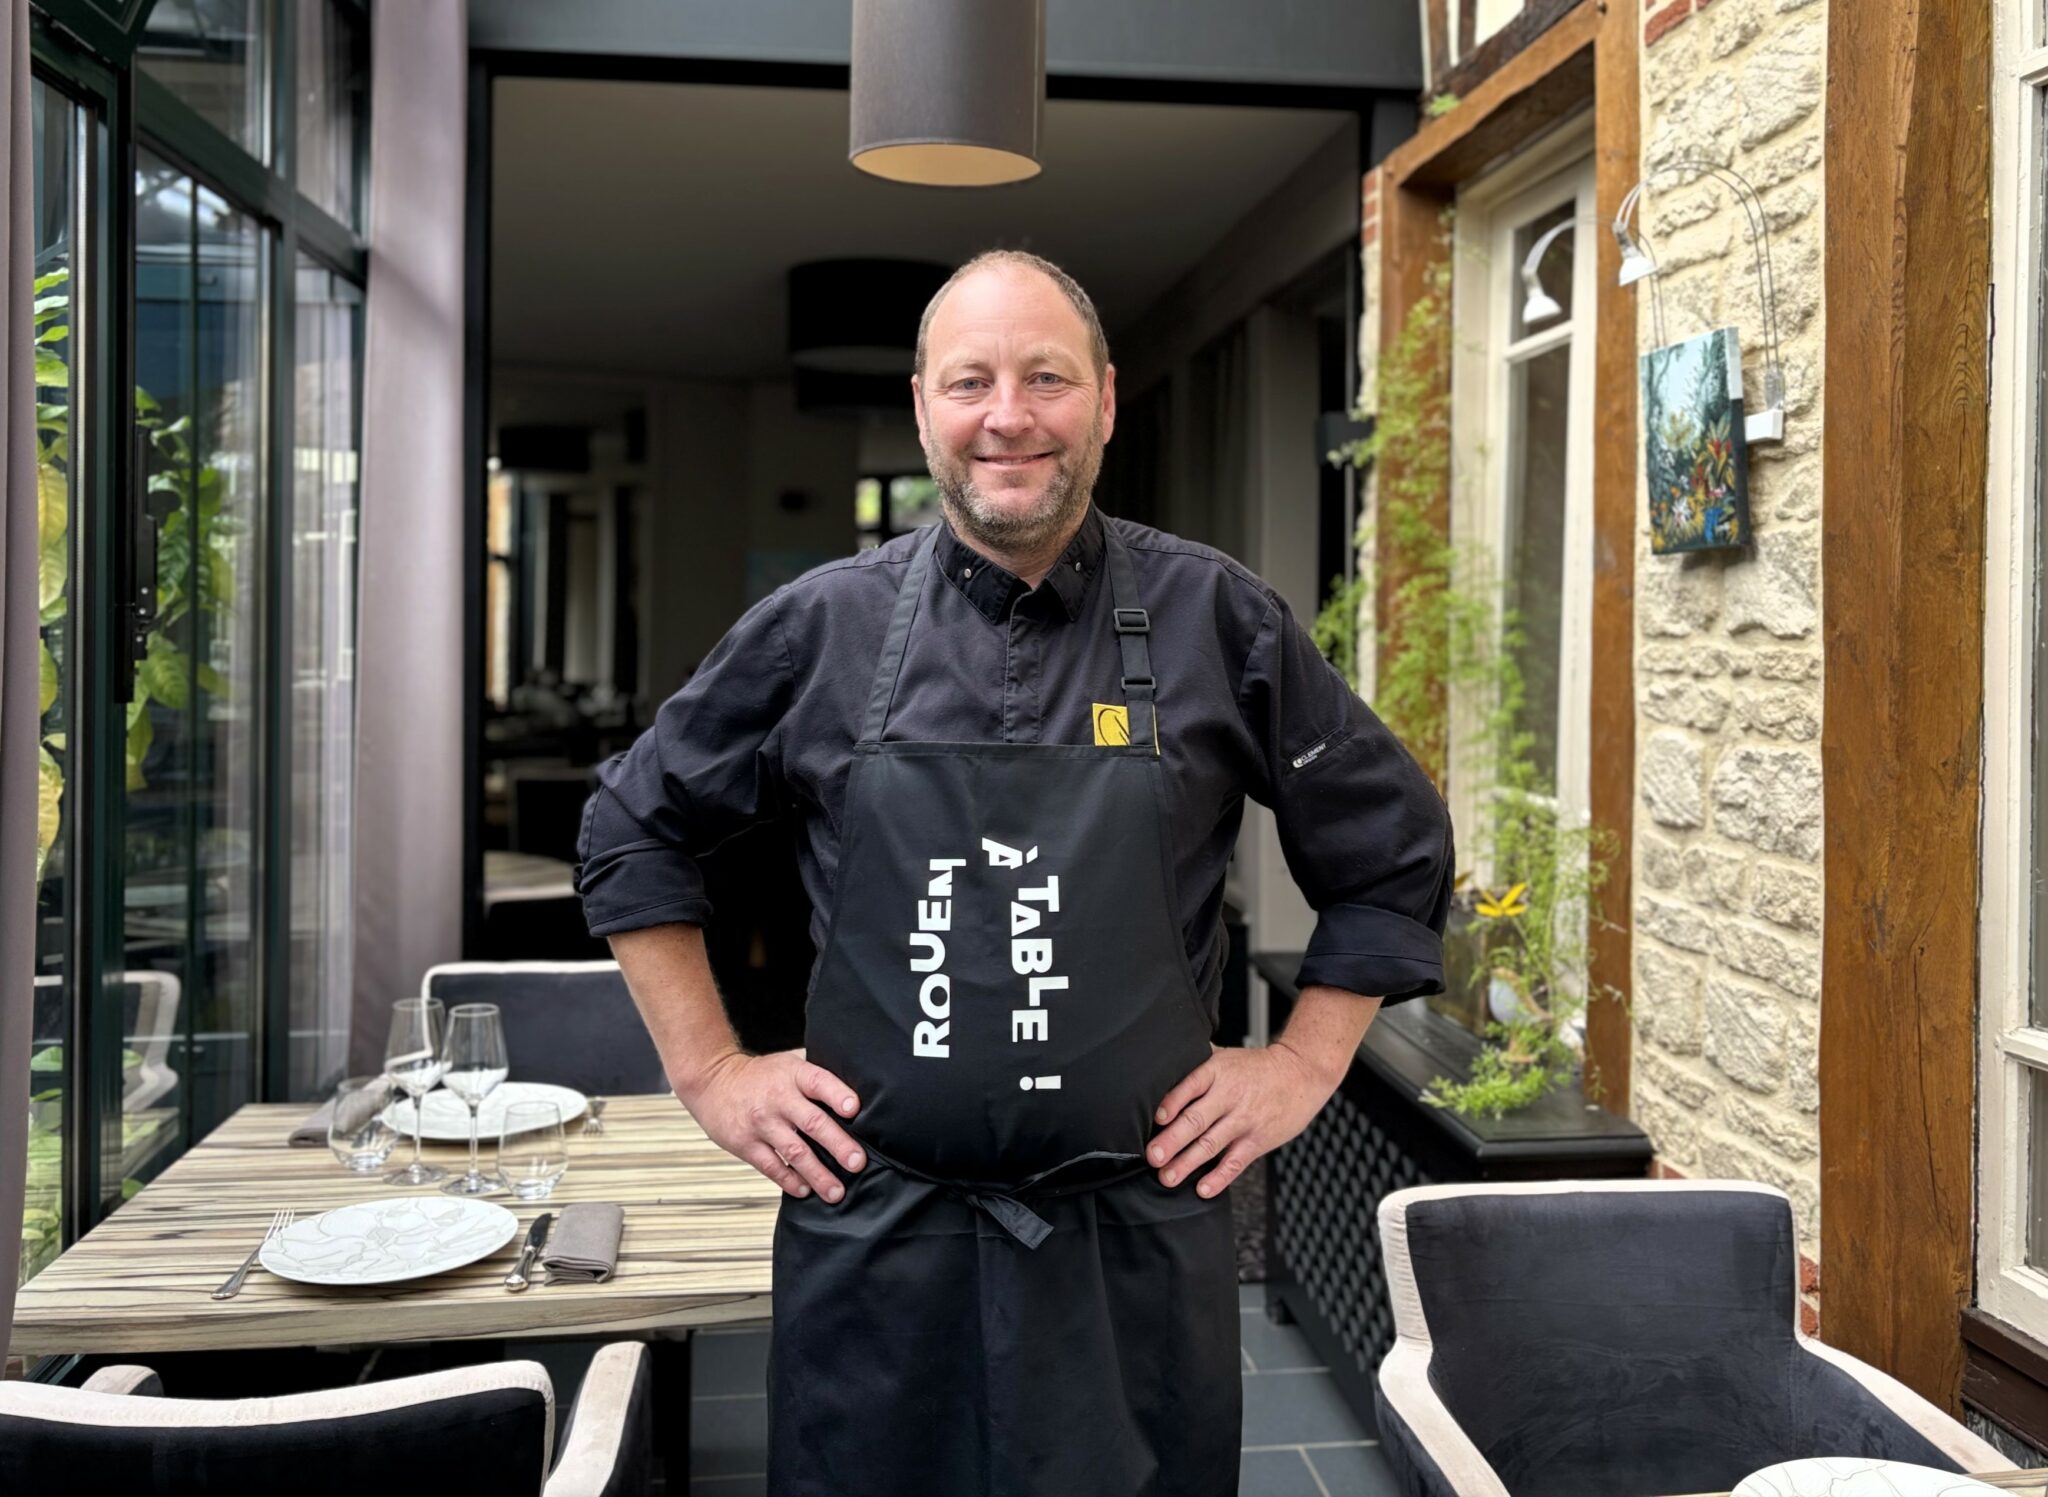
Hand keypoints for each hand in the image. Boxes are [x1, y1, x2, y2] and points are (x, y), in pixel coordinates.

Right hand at [680, 1048, 865, 1201]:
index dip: (837, 1094)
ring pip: (794, 1152)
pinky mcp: (745, 1144)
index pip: (819, 1082)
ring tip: (836, 1191)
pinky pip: (772, 1167)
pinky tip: (805, 1190)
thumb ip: (816, 1083)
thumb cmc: (760, 1077)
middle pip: (812, 1122)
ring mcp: (761, 1123)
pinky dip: (790, 1181)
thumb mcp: (788, 1066)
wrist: (712, 1081)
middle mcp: (778, 1098)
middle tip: (857, 1163)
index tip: (854, 1109)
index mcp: (793, 1075)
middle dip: (838, 1144)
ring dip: (818, 1174)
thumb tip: (855, 1106)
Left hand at [1148, 1041, 1338, 1197]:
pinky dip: (1219, 1177)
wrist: (1301, 1073)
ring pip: (1211, 1144)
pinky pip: (1236, 1161)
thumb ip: (1195, 1062)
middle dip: (1172, 1140)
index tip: (1155, 1119)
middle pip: (1196, 1119)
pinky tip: (1203, 1189)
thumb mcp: (1224, 1055)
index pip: (1189, 1087)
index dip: (1171, 1103)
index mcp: (1216, 1072)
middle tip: (1153, 1157)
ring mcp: (1244, 1120)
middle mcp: (1229, 1096)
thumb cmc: (1256, 1067)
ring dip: (1187, 1163)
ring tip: (1167, 1177)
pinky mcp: (1258, 1140)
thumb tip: (1159, 1067)